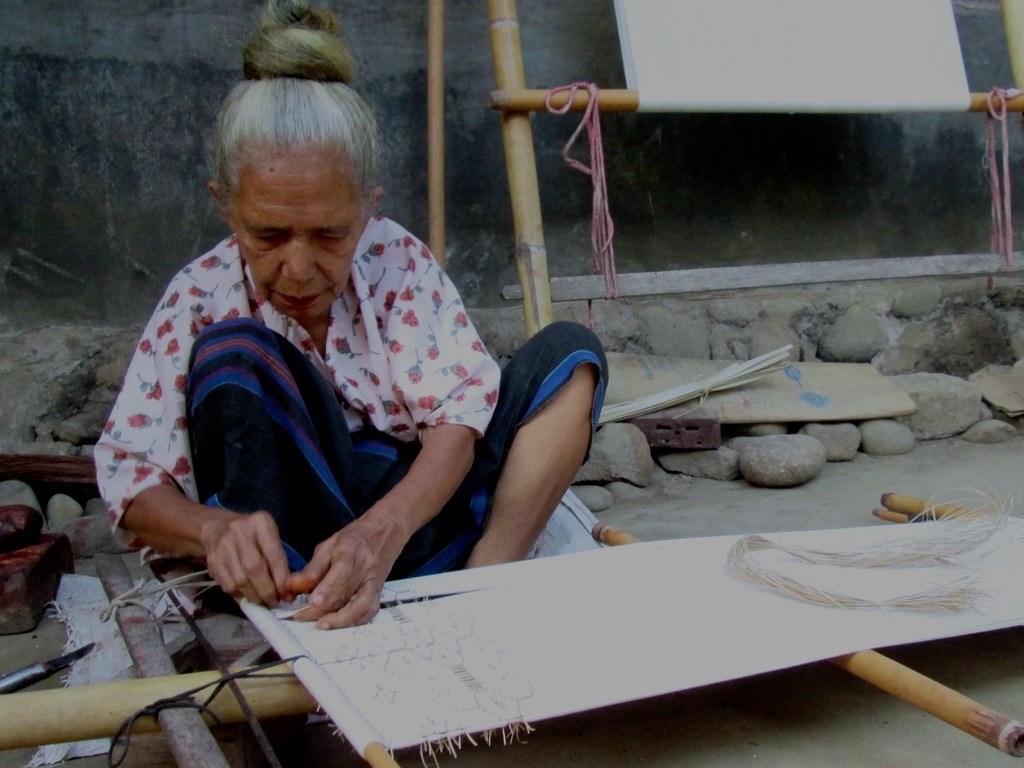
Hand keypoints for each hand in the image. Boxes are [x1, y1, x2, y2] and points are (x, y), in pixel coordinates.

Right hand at [199, 510, 291, 606]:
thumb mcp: (269, 536)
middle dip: (267, 591)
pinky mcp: (212, 560)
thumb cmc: (251, 534)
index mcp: (261, 523)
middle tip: (275, 602)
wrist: (217, 527)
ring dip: (254, 596)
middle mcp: (240, 531)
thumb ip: (278, 558)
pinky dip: (240, 596)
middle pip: (254, 569)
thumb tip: (286, 590)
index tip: (288, 596)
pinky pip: (228, 585)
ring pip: (240, 580)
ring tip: (263, 601)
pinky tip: (248, 597)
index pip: (274, 556)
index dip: (281, 580)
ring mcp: (223, 546)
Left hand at [285, 507, 406, 628]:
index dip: (327, 589)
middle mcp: (365, 569)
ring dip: (341, 620)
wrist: (387, 530)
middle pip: (346, 594)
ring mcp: (374, 582)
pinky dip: (356, 621)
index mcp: (351, 552)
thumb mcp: (329, 545)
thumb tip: (292, 586)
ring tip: (322, 624)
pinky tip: (341, 624)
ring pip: (362, 606)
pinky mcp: (378, 591)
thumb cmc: (357, 537)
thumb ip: (312, 568)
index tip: (312, 601)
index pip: (341, 573)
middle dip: (322, 609)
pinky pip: (370, 611)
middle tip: (301, 616)